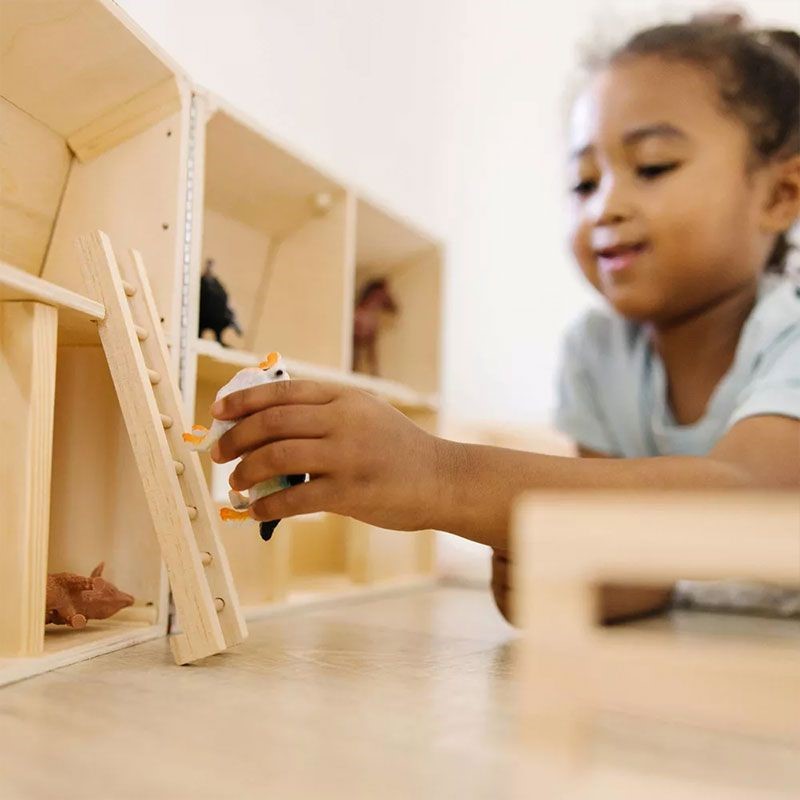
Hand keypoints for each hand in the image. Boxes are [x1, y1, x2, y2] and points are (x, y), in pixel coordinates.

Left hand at [209, 380, 445, 530]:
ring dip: (246, 471)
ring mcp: (347, 455)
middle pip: (271, 422)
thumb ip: (324, 412)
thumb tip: (266, 424)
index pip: (280, 392)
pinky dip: (267, 505)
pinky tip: (257, 510)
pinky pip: (294, 499)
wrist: (440, 478)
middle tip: (218, 453)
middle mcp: (343, 420)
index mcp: (343, 397)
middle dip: (235, 438)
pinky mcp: (350, 492)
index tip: (218, 412)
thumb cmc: (397, 448)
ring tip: (236, 482)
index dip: (242, 401)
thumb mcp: (365, 413)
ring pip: (276, 457)